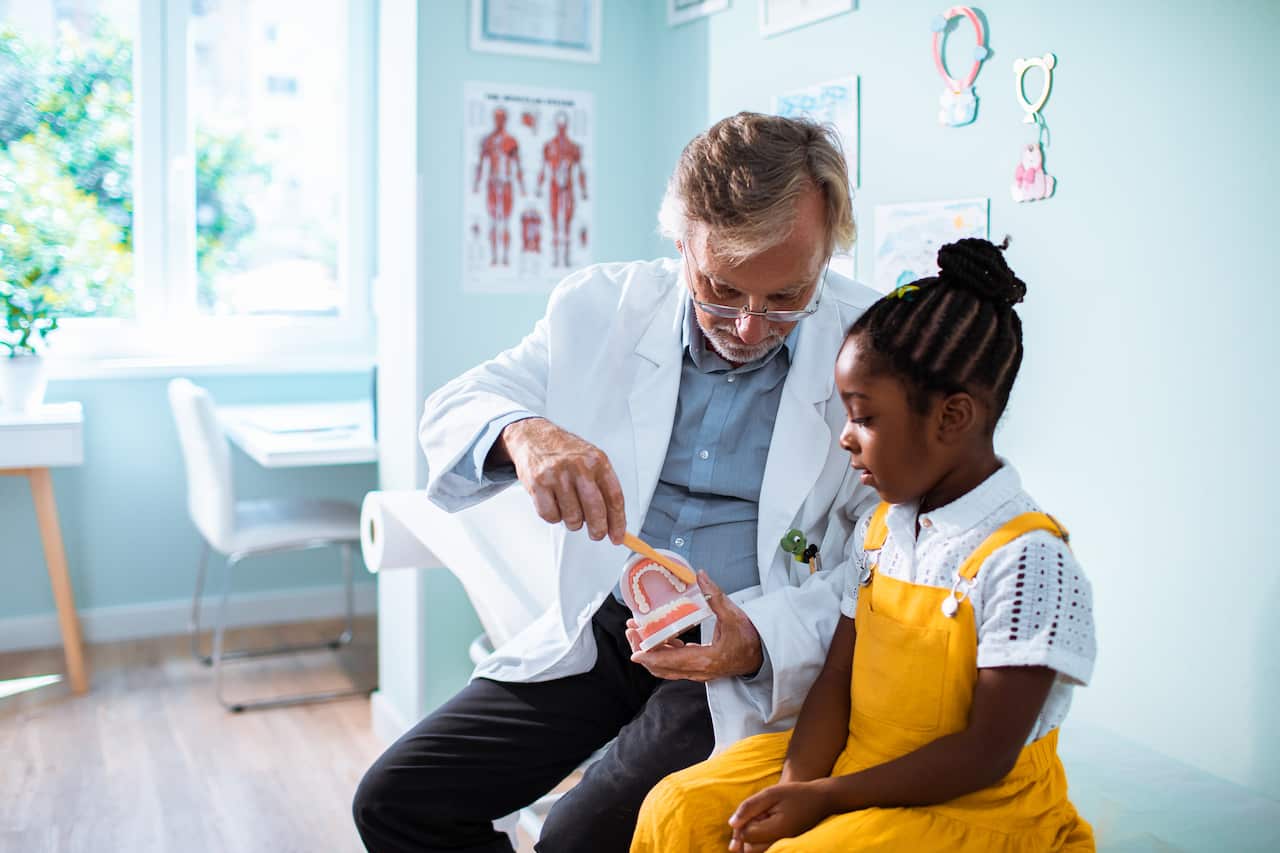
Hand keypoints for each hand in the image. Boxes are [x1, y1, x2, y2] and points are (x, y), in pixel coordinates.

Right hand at [496, 417, 625, 543]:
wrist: (534, 436)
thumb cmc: (564, 452)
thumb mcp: (591, 460)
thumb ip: (603, 487)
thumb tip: (613, 521)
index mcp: (597, 461)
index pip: (614, 497)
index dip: (618, 522)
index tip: (618, 536)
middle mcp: (579, 467)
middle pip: (596, 510)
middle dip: (598, 529)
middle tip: (597, 533)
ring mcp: (558, 475)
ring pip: (572, 517)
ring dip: (573, 521)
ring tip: (570, 508)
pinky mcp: (538, 484)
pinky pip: (551, 516)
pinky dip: (554, 517)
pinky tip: (554, 504)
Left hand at [626, 573, 762, 680]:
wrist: (762, 656)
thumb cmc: (749, 639)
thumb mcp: (735, 616)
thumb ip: (716, 596)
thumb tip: (701, 576)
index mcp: (705, 660)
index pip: (672, 661)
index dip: (652, 656)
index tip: (635, 652)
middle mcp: (698, 670)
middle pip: (663, 667)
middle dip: (644, 651)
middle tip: (632, 632)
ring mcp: (698, 672)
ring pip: (666, 668)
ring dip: (651, 652)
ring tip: (638, 633)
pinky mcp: (698, 668)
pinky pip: (675, 664)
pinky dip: (663, 653)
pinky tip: (660, 637)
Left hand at [728, 780, 831, 852]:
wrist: (820, 800)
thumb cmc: (795, 794)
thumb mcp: (770, 793)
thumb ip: (749, 807)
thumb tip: (732, 824)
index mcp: (777, 830)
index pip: (746, 835)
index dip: (744, 822)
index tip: (756, 810)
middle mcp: (781, 844)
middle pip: (748, 848)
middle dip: (747, 833)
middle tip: (760, 815)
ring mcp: (784, 848)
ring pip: (755, 852)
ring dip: (753, 838)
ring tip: (765, 820)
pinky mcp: (785, 848)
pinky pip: (764, 850)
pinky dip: (760, 841)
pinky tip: (767, 827)